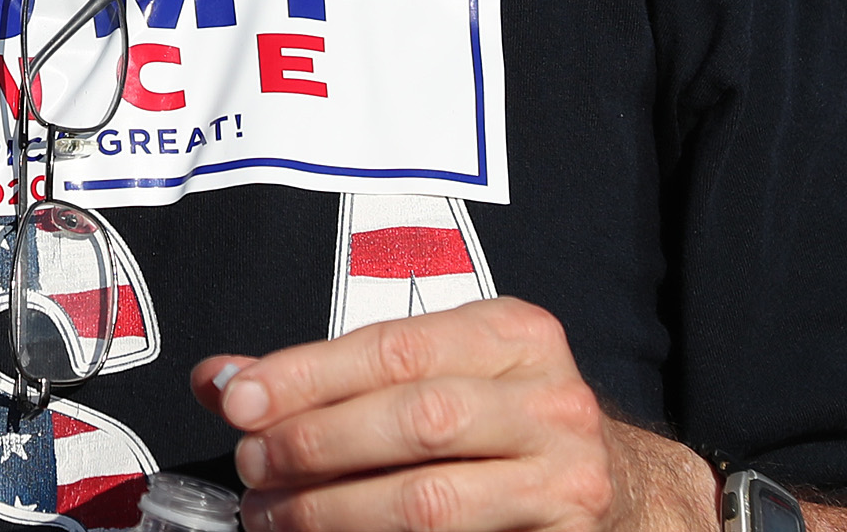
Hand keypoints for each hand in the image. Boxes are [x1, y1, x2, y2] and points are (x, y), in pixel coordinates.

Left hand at [193, 297, 714, 531]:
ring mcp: (570, 480)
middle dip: (317, 446)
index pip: (393, 347)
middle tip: (252, 469)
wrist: (627, 491)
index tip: (237, 399)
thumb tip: (219, 381)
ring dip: (335, 513)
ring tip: (276, 517)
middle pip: (415, 422)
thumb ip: (331, 374)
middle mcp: (552, 401)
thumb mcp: (434, 372)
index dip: (307, 376)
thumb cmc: (500, 424)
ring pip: (434, 503)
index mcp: (513, 334)